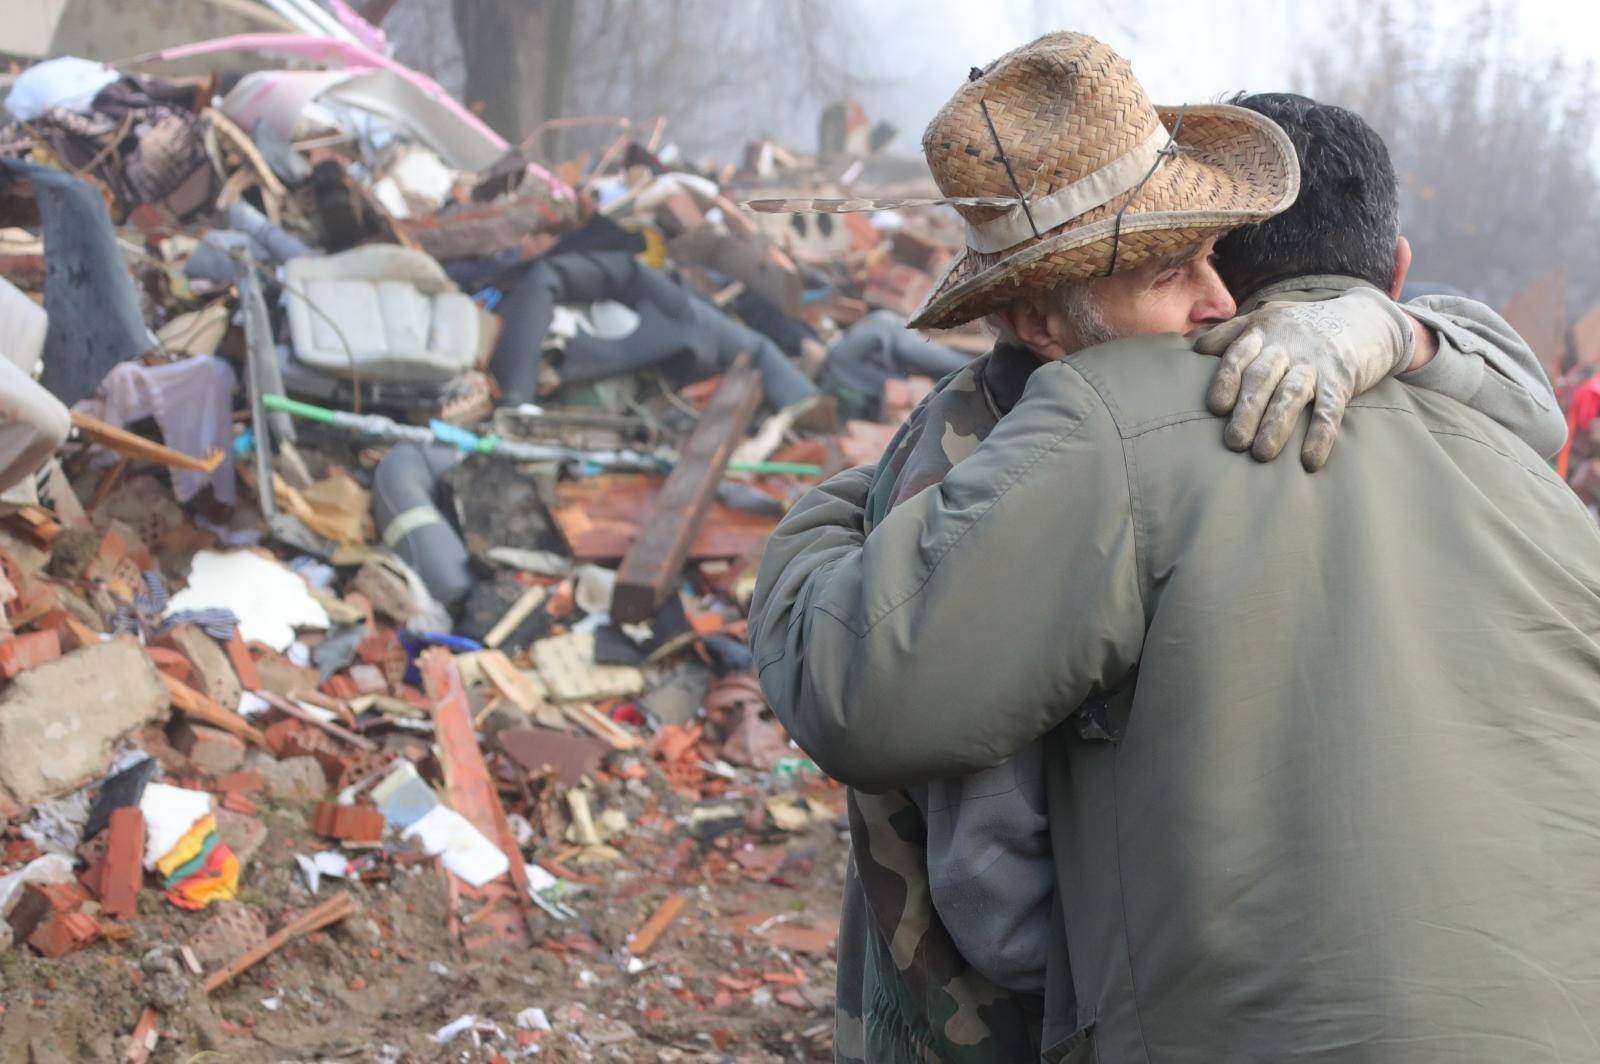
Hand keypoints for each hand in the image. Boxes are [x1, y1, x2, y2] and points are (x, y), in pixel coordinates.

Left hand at [1194, 286, 1414, 470]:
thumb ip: (1229, 333)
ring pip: (1292, 394)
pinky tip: (1310, 461)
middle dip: (1247, 409)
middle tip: (1234, 442)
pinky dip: (1321, 435)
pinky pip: (1331, 410)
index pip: (1239, 355)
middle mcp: (1288, 346)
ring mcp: (1316, 363)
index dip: (1227, 380)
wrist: (1367, 318)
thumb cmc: (1302, 326)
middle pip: (1263, 378)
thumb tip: (1193, 348)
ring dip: (1276, 424)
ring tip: (1261, 454)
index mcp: (1264, 332)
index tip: (1216, 407)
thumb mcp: (1267, 318)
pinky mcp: (1343, 381)